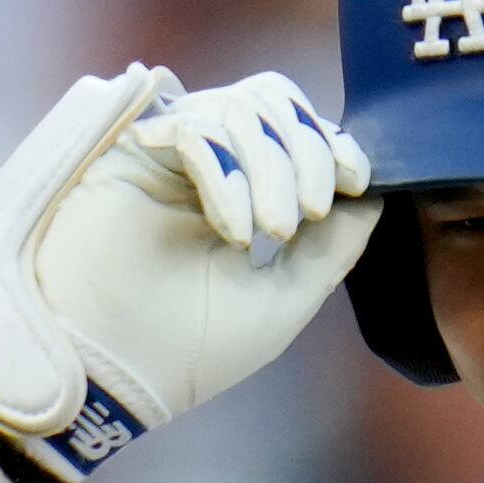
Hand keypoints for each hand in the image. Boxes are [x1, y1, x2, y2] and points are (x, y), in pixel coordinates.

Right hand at [0, 67, 374, 482]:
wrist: (109, 379)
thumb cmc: (188, 352)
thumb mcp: (282, 301)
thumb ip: (331, 249)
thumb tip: (374, 194)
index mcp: (240, 196)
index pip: (297, 135)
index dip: (333, 146)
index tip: (355, 183)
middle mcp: (202, 166)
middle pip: (274, 102)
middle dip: (307, 152)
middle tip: (303, 219)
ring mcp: (165, 156)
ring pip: (240, 107)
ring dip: (271, 166)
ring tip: (268, 233)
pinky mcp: (130, 154)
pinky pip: (196, 126)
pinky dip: (227, 173)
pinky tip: (230, 231)